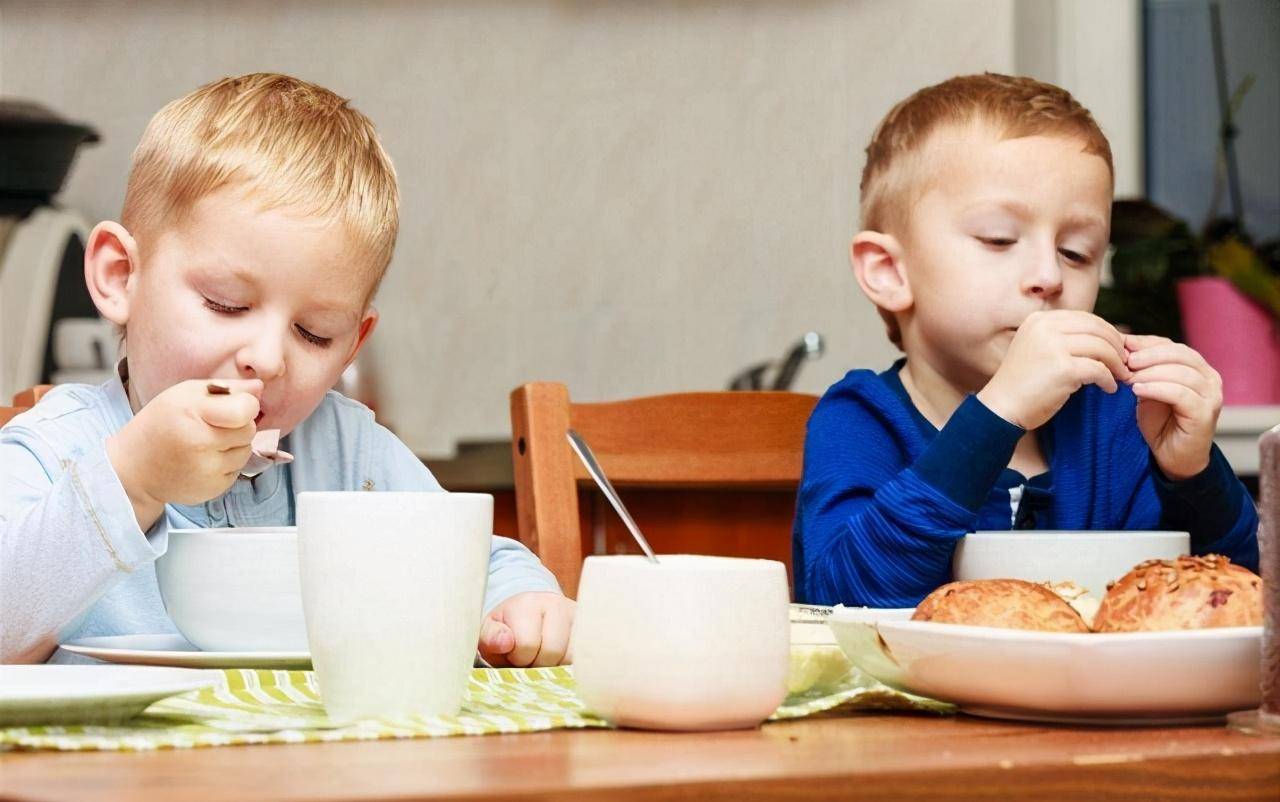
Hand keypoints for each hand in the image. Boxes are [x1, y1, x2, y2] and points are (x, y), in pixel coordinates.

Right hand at [106, 379, 261, 529]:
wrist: (134, 468)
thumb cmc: (161, 423)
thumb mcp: (184, 394)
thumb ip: (226, 388)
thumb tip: (260, 387)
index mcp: (193, 415)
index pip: (245, 409)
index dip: (245, 405)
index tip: (232, 405)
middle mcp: (201, 445)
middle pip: (249, 430)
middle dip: (238, 425)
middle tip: (213, 425)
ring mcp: (207, 471)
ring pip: (246, 451)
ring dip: (234, 445)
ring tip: (207, 443)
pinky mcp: (213, 490)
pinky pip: (237, 470)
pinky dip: (227, 464)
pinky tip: (204, 460)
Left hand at [477, 591, 575, 667]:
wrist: (529, 613)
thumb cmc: (507, 629)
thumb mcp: (490, 632)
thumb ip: (491, 638)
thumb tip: (505, 643)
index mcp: (527, 603)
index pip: (526, 645)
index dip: (517, 658)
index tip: (513, 653)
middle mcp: (556, 604)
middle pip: (552, 652)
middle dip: (538, 663)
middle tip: (530, 658)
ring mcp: (577, 615)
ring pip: (571, 657)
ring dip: (556, 666)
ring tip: (545, 657)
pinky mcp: (590, 628)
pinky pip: (584, 657)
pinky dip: (570, 665)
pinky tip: (560, 659)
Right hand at [977, 310, 1129, 429]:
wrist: (1002, 407)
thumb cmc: (1023, 383)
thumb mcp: (1037, 348)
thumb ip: (1062, 337)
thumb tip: (1105, 335)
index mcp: (1039, 320)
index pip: (1085, 318)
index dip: (1107, 332)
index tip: (1116, 348)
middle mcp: (1045, 328)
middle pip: (1097, 329)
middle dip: (1117, 346)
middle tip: (1125, 362)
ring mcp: (1053, 347)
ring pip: (1102, 348)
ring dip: (1117, 363)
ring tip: (1120, 376)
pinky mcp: (1063, 369)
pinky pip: (1099, 370)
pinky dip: (1109, 380)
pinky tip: (1109, 388)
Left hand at [1125, 334, 1221, 480]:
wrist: (1172, 456)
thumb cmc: (1160, 421)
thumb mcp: (1148, 388)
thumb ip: (1142, 369)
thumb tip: (1122, 344)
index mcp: (1199, 368)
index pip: (1173, 346)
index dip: (1146, 343)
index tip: (1121, 344)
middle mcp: (1210, 379)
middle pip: (1180, 354)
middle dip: (1148, 355)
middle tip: (1124, 361)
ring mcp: (1211, 396)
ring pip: (1181, 373)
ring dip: (1150, 372)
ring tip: (1127, 377)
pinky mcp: (1205, 413)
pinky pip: (1180, 394)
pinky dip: (1157, 389)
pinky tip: (1138, 391)